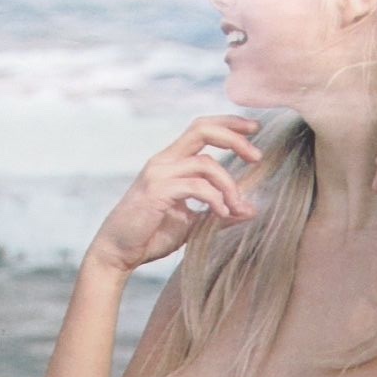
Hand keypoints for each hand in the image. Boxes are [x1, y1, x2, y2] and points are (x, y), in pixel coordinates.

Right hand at [90, 115, 261, 273]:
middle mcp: (164, 161)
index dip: (229, 124)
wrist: (119, 253)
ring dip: (229, 185)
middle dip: (234, 138)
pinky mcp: (156, 191)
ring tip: (237, 207)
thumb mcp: (193, 223)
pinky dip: (215, 199)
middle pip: (202, 129)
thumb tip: (252, 209)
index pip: (202, 129)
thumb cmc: (152, 235)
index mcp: (171, 161)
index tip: (255, 129)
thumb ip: (220, 213)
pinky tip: (222, 213)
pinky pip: (196, 186)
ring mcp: (158, 174)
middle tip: (258, 156)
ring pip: (205, 163)